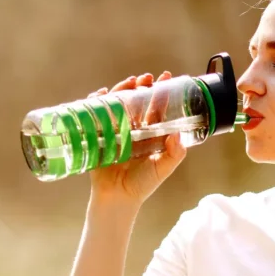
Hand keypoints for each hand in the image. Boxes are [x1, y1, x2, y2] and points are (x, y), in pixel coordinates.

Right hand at [85, 72, 186, 204]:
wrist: (117, 198)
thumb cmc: (142, 184)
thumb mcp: (162, 168)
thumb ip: (174, 154)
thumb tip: (179, 135)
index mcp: (149, 134)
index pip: (156, 108)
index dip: (161, 92)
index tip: (166, 77)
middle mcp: (133, 129)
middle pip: (136, 101)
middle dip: (141, 86)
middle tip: (146, 78)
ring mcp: (115, 131)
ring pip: (118, 104)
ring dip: (122, 90)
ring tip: (130, 82)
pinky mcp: (99, 135)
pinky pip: (96, 114)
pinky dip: (97, 102)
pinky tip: (102, 94)